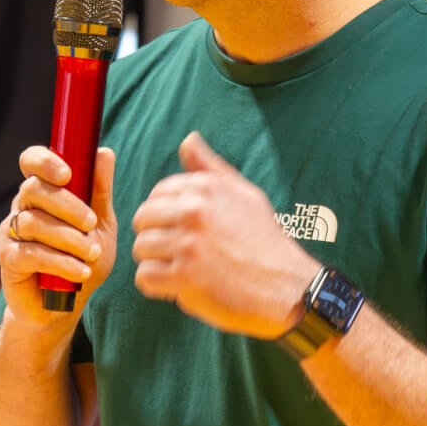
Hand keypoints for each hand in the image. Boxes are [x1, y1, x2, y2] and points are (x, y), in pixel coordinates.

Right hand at [0, 146, 117, 328]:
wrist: (67, 305)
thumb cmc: (84, 257)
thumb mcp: (101, 224)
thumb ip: (100, 190)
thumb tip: (104, 153)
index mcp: (44, 190)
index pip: (31, 161)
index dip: (44, 161)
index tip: (67, 173)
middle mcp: (23, 206)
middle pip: (34, 189)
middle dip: (67, 204)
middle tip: (91, 222)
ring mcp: (12, 232)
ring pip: (33, 222)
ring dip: (68, 238)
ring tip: (92, 254)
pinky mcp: (8, 259)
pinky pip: (30, 253)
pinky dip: (59, 262)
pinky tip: (79, 271)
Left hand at [131, 131, 320, 338]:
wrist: (285, 285)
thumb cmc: (265, 240)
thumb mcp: (245, 194)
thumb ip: (210, 168)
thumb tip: (188, 140)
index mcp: (205, 188)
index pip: (158, 193)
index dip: (164, 213)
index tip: (181, 228)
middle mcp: (193, 211)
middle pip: (143, 219)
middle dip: (155, 235)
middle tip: (178, 250)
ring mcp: (188, 244)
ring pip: (140, 247)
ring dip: (156, 261)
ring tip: (180, 267)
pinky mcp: (184, 277)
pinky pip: (145, 277)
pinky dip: (157, 285)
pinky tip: (177, 285)